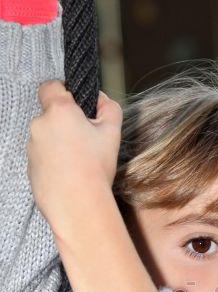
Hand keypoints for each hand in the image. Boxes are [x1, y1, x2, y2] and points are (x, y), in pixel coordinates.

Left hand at [27, 80, 122, 231]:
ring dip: (60, 143)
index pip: (50, 86)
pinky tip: (71, 174)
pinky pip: (43, 157)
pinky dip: (55, 162)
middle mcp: (40, 125)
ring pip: (47, 137)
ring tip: (80, 162)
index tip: (76, 105)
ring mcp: (32, 147)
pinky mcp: (30, 167)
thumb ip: (108, 107)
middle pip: (51, 115)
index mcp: (59, 111)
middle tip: (87, 140)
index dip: (63, 91)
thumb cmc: (95, 168)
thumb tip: (100, 99)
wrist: (79, 205)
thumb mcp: (112, 132)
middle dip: (67, 123)